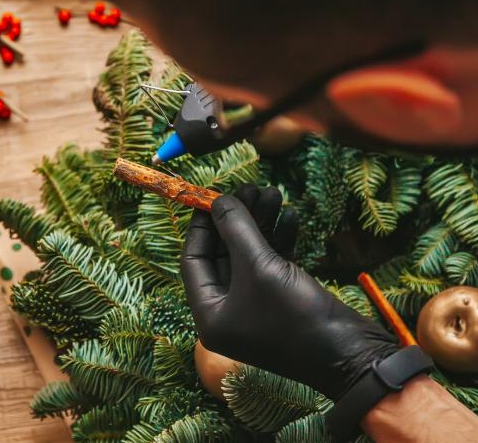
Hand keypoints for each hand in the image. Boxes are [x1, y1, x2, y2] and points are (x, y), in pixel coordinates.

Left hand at [181, 184, 399, 399]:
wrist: (352, 355)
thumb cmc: (296, 316)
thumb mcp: (260, 266)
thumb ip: (237, 229)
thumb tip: (220, 200)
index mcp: (209, 314)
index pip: (192, 261)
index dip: (201, 226)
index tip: (209, 195)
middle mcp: (227, 313)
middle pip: (222, 255)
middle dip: (236, 220)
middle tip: (250, 187)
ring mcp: (255, 309)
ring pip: (250, 256)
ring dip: (261, 224)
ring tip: (274, 193)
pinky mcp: (282, 303)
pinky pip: (272, 266)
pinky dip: (279, 240)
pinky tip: (291, 216)